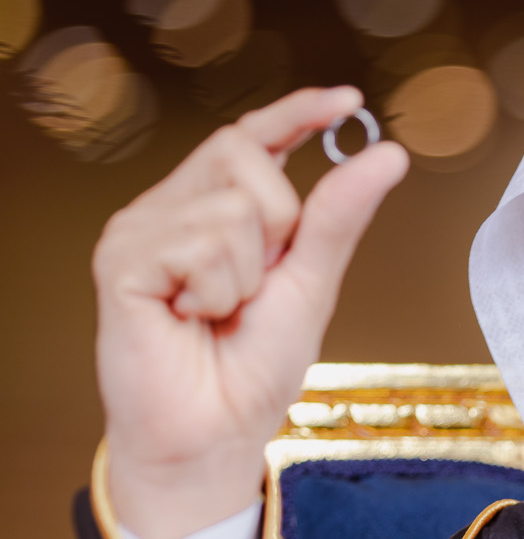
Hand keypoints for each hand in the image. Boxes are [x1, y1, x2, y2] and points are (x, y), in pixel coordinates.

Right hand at [94, 86, 407, 538]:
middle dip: (276, 225)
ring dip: (245, 274)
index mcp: (215, 209)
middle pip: (244, 156)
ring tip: (218, 313)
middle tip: (254, 286)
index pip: (252, 137)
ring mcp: (141, 230)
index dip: (296, 112)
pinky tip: (191, 319)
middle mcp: (173, 208)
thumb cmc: (251, 372)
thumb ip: (338, 218)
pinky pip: (196, 244)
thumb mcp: (310, 285)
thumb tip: (387, 155)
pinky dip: (213, 290)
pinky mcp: (121, 260)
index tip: (348, 101)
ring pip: (228, 206)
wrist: (214, 436)